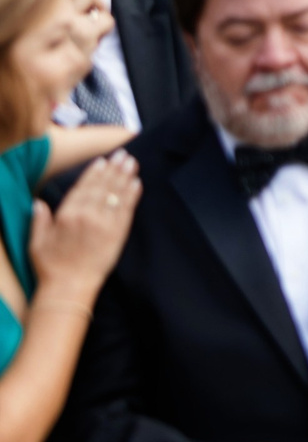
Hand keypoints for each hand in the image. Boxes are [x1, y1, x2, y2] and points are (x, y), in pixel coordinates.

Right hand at [29, 151, 136, 298]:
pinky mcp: (118, 234)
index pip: (83, 188)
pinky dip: (132, 195)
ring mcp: (105, 224)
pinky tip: (136, 184)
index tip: (102, 161)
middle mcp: (87, 216)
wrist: (70, 287)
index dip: (94, 173)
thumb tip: (38, 203)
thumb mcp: (37, 242)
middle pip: (103, 187)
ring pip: (116, 195)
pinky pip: (126, 210)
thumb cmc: (51, 266)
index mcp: (67, 215)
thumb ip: (39, 220)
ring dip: (125, 177)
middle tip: (123, 154)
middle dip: (113, 169)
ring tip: (132, 163)